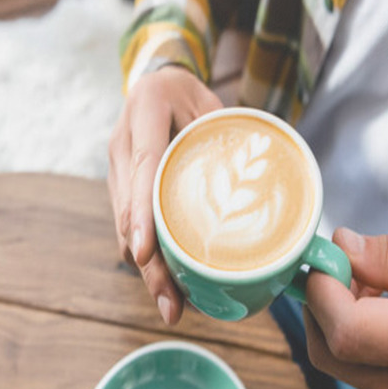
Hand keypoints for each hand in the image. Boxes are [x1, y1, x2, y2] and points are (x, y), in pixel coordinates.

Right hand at [108, 66, 222, 324]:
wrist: (154, 83)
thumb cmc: (189, 94)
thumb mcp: (213, 103)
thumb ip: (231, 135)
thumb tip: (270, 179)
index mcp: (144, 113)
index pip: (142, 167)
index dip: (143, 214)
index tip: (145, 253)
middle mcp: (121, 146)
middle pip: (130, 214)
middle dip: (148, 265)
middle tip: (171, 305)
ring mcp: (117, 171)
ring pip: (126, 229)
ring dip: (147, 270)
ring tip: (173, 305)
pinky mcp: (122, 191)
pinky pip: (130, 229)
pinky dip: (149, 258)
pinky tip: (169, 282)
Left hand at [303, 224, 387, 388]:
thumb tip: (340, 248)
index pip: (346, 330)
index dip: (322, 291)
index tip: (324, 262)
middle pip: (328, 351)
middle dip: (321, 306)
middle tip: (343, 272)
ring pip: (337, 366)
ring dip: (339, 324)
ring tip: (375, 294)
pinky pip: (357, 379)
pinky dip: (357, 347)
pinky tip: (387, 323)